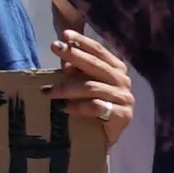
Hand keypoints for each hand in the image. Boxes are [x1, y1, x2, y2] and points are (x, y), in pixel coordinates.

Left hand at [53, 29, 136, 143]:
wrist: (100, 137)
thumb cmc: (89, 106)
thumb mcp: (81, 84)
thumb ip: (76, 71)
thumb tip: (65, 61)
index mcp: (116, 69)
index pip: (99, 51)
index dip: (82, 41)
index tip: (64, 35)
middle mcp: (123, 81)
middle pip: (96, 65)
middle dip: (74, 55)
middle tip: (55, 48)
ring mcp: (125, 98)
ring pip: (92, 87)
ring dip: (67, 88)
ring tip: (48, 91)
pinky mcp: (124, 115)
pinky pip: (97, 107)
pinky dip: (79, 107)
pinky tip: (65, 108)